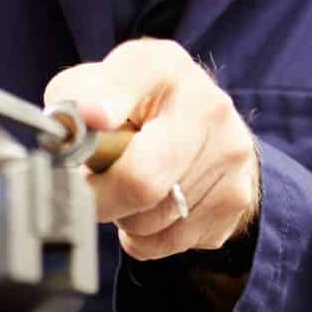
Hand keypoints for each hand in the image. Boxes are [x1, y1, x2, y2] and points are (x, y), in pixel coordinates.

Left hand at [44, 39, 259, 260]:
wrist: (205, 127)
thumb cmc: (139, 106)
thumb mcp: (101, 82)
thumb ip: (75, 97)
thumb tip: (75, 126)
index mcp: (165, 69)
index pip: (131, 85)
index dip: (102, 107)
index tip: (90, 118)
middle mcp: (208, 108)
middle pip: (140, 181)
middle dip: (100, 196)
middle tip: (89, 187)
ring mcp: (229, 157)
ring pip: (149, 220)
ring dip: (123, 214)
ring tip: (127, 186)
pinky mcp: (236, 201)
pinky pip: (167, 242)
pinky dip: (145, 235)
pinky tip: (150, 206)